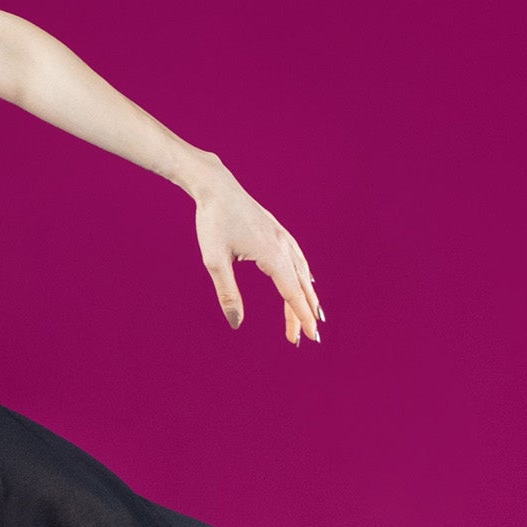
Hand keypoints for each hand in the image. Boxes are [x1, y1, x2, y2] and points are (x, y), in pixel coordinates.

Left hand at [190, 161, 323, 343]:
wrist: (216, 187)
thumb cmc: (213, 223)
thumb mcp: (214, 261)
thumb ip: (227, 293)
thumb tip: (235, 323)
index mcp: (272, 255)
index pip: (292, 293)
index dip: (301, 317)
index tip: (311, 336)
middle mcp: (283, 246)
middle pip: (300, 286)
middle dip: (305, 312)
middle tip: (309, 338)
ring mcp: (282, 237)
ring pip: (302, 273)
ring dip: (308, 296)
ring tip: (314, 315)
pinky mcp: (277, 232)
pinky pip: (298, 258)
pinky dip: (304, 275)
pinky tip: (307, 280)